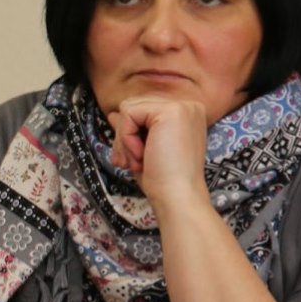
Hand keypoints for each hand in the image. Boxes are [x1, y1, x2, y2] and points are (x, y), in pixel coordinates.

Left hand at [107, 95, 211, 213]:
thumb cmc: (161, 179)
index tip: (137, 161)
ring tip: (139, 160)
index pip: (141, 111)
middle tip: (135, 163)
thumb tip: (113, 114)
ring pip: (128, 109)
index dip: (129, 136)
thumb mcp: (142, 149)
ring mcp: (181, 106)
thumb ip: (131, 128)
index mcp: (184, 114)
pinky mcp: (171, 110)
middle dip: (124, 138)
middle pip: (133, 108)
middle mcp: (187, 106)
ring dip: (124, 140)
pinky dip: (126, 138)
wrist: (176, 195)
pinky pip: (128, 113)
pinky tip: (141, 155)